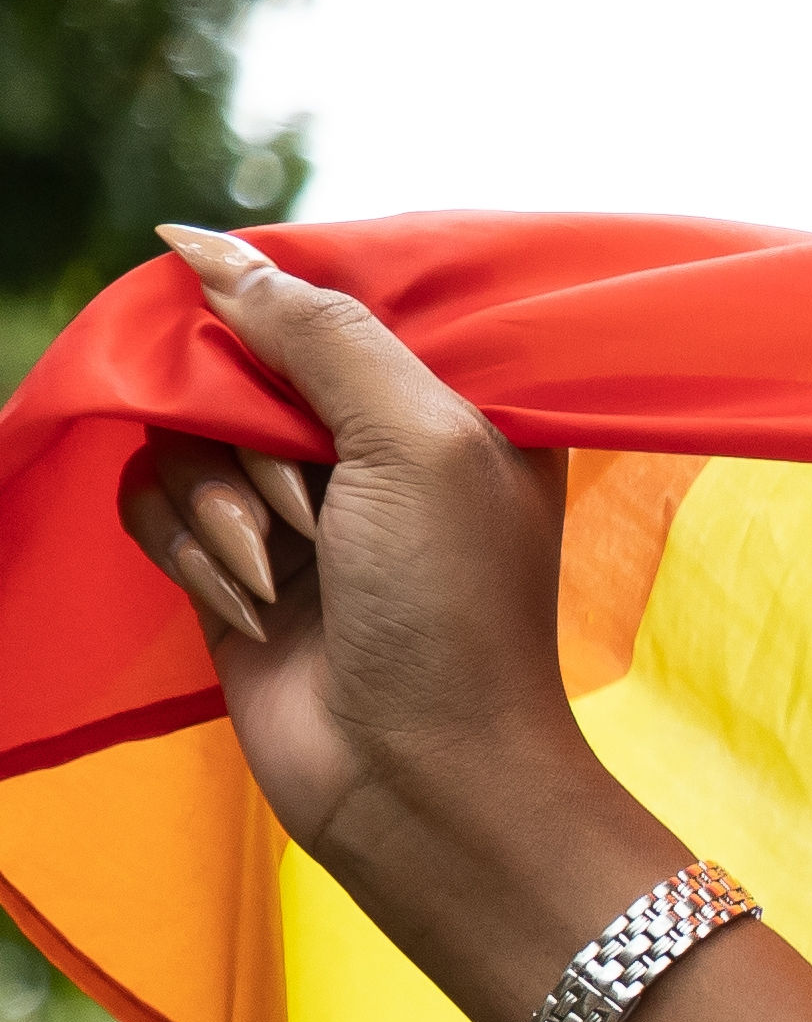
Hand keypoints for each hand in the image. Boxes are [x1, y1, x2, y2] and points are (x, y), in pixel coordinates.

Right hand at [111, 228, 636, 963]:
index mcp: (449, 402)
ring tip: (283, 571)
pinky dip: (188, 547)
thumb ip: (319, 329)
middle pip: (239, 359)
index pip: (334, 300)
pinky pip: (151, 497)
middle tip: (314, 509)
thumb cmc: (448, 611)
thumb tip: (200, 246)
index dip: (281, 311)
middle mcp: (372, 442)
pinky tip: (247, 606)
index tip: (268, 356)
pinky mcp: (230, 557)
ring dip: (219, 501)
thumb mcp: (417, 438)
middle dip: (252, 431)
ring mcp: (296, 501)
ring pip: (184, 430)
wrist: (415, 775)